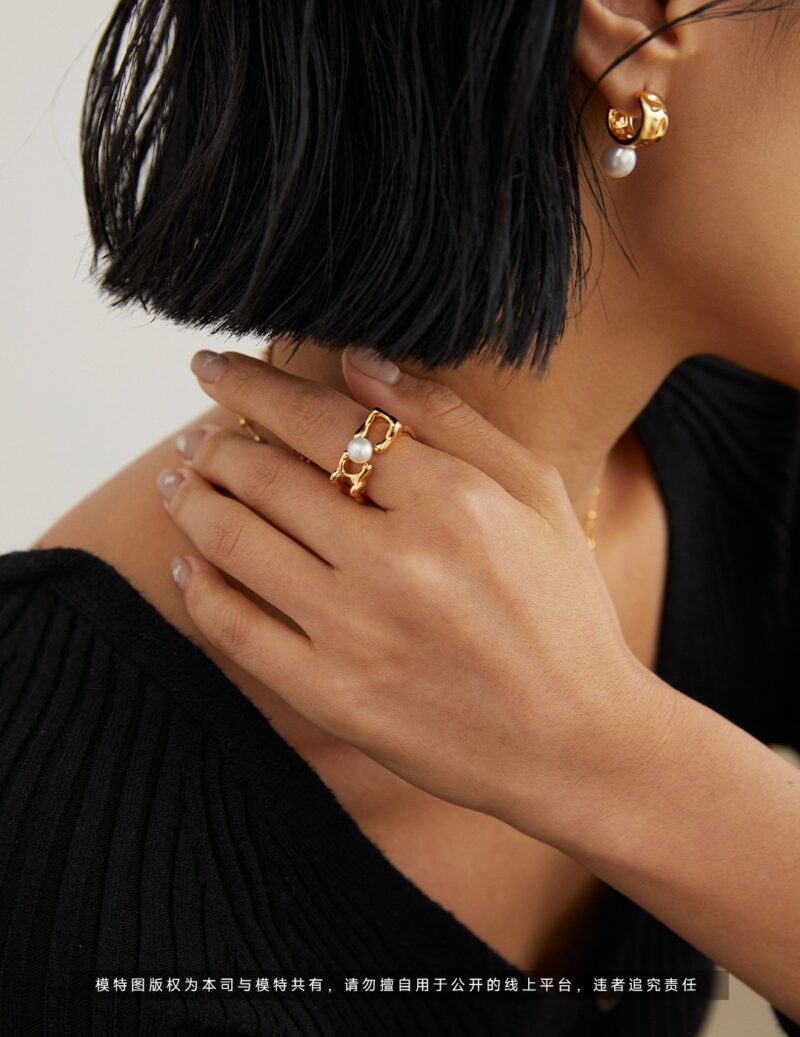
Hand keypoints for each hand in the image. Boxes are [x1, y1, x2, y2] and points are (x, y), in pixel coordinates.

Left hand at [156, 346, 671, 848]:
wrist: (575, 741)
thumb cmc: (562, 608)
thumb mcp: (534, 492)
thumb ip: (448, 418)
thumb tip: (358, 360)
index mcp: (453, 502)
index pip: (324, 421)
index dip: (256, 385)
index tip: (214, 367)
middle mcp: (397, 563)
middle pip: (269, 477)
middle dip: (215, 443)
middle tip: (192, 436)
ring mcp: (358, 634)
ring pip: (239, 543)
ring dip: (195, 501)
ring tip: (179, 482)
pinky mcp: (332, 697)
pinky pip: (236, 631)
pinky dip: (198, 587)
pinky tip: (186, 561)